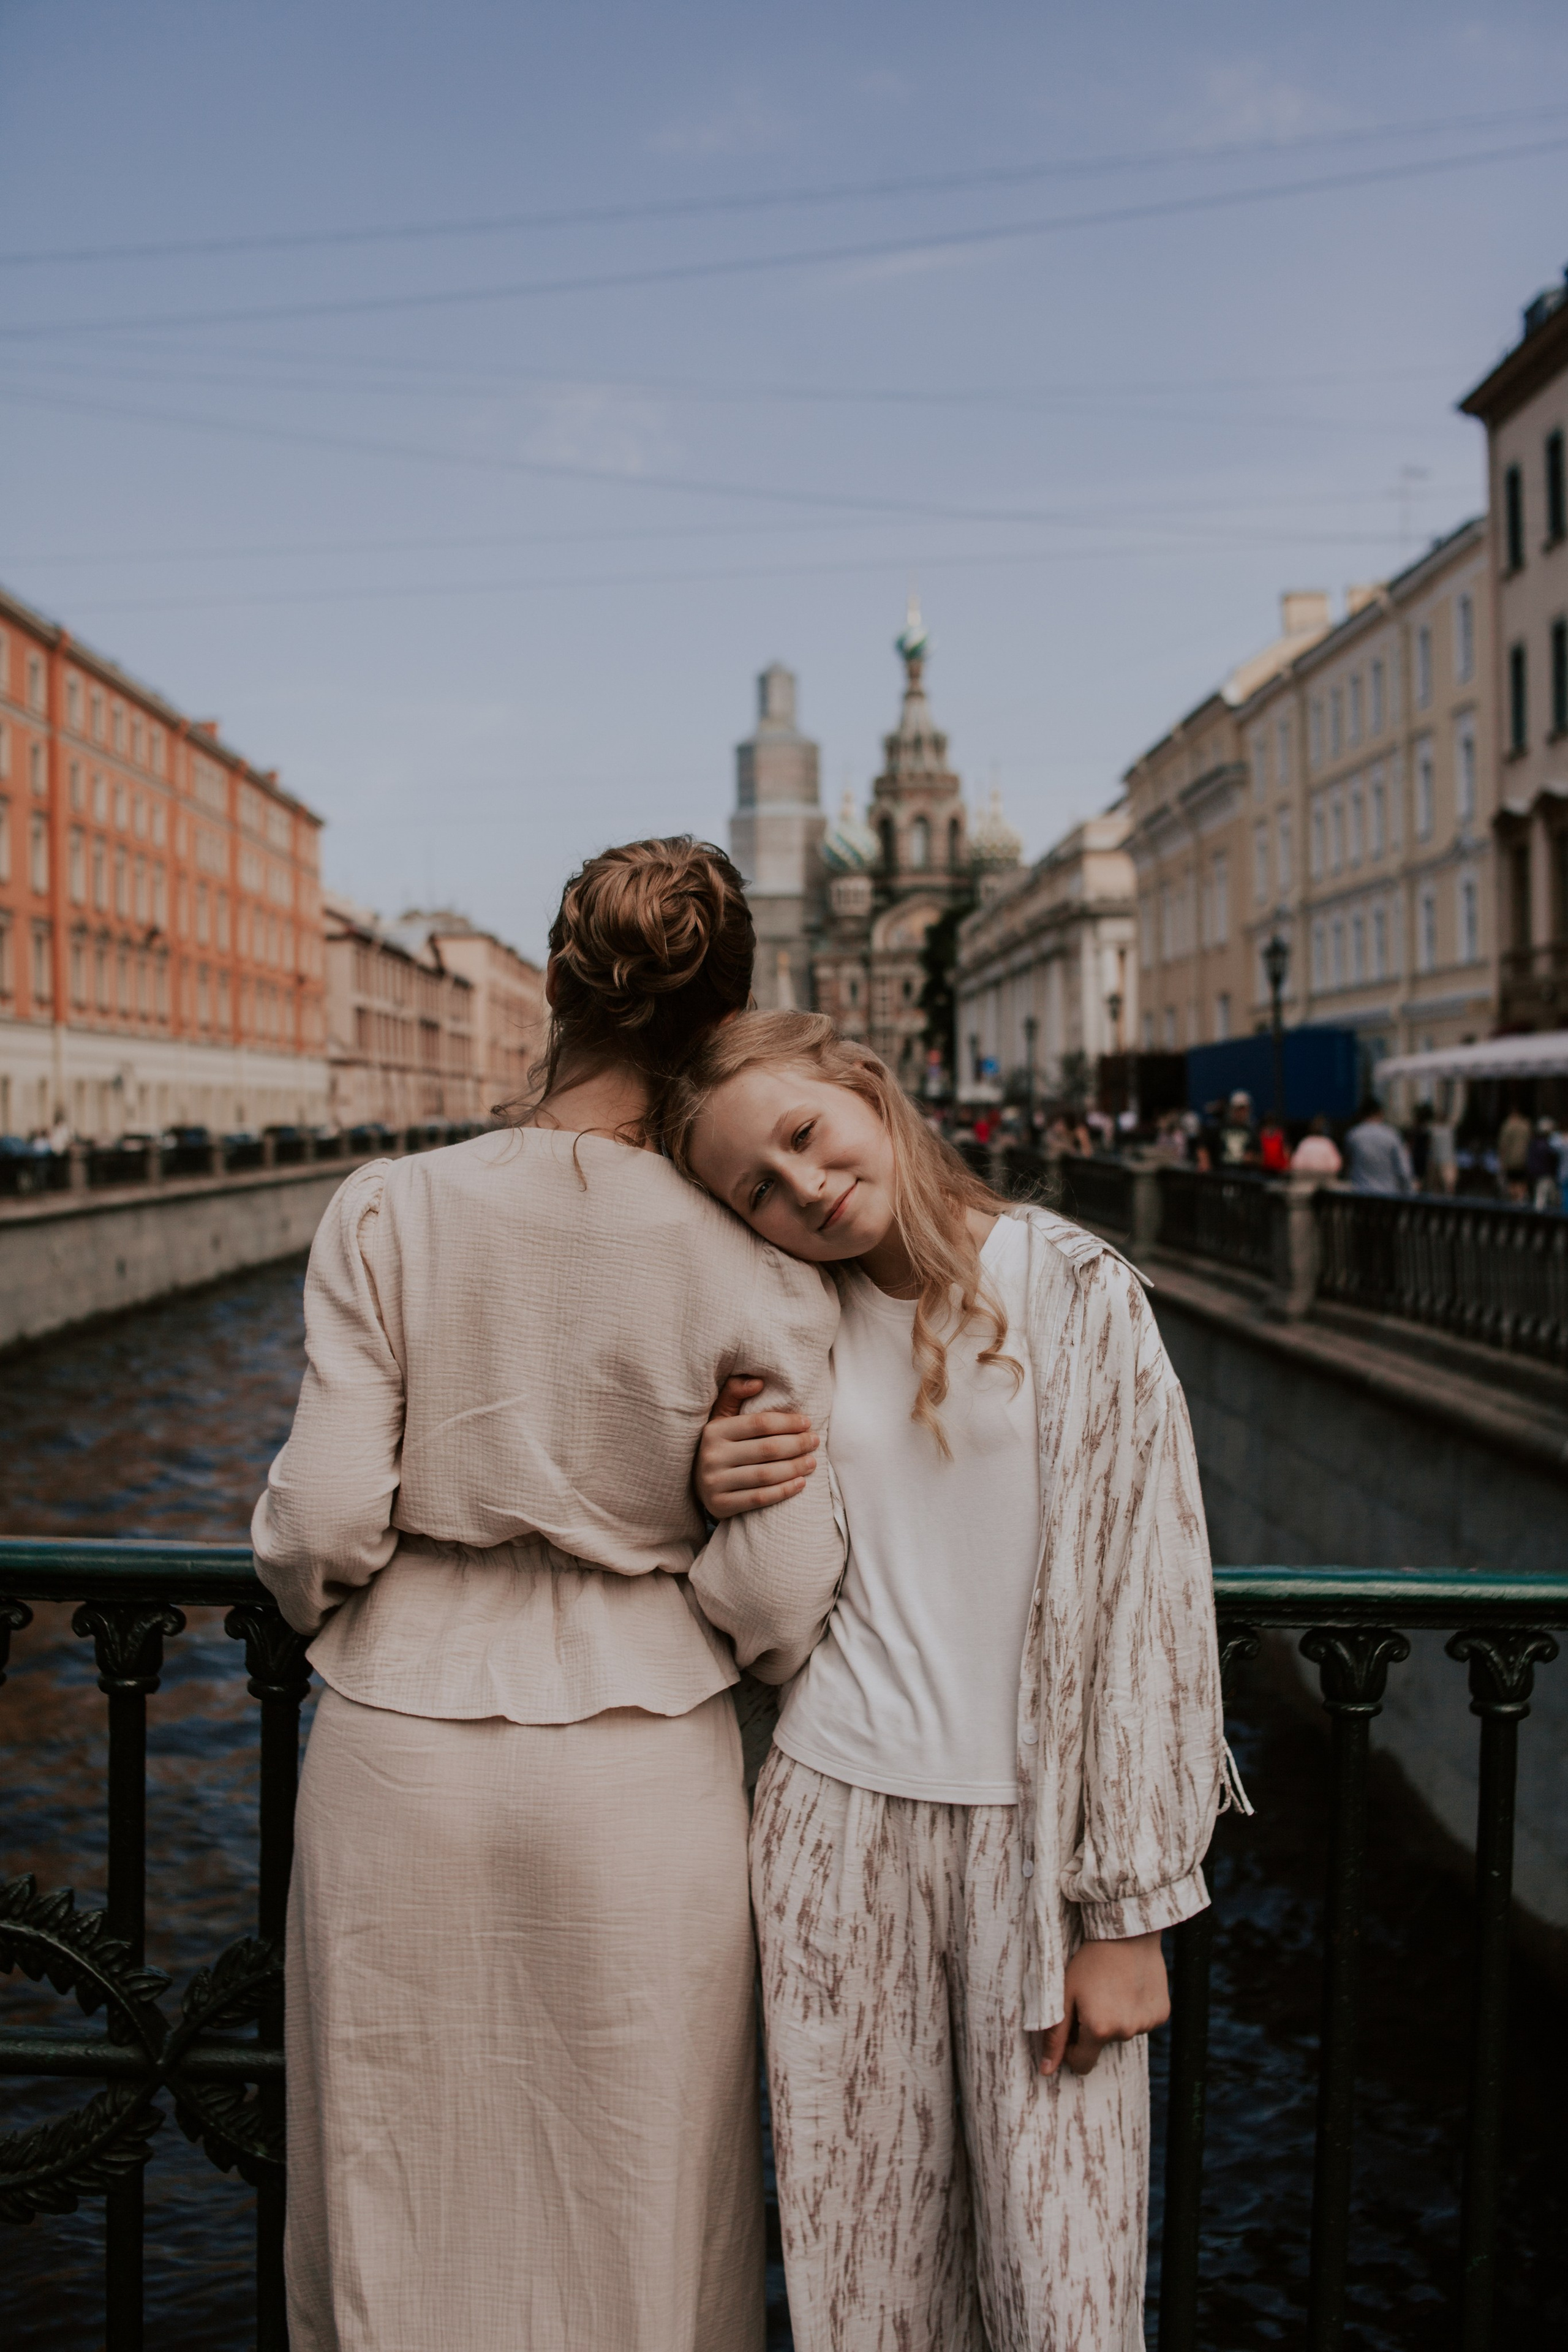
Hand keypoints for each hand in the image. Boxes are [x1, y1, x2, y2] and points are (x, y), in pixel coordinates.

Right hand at [696, 1376, 818, 1519]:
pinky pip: (760, 1498)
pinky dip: (784, 1491)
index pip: (760, 1424)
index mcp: (713, 1431)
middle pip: (767, 1449)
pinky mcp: (720, 1505)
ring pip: (766, 1475)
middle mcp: (712, 1456)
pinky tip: (801, 1483)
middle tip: (814, 1441)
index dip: (787, 1422)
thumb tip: (758, 1381)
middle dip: (796, 1444)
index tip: (807, 1423)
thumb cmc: (719, 1445)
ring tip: (812, 1462)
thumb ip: (734, 1394)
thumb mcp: (720, 1418)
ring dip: (795, 1468)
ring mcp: (714, 1483)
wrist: (697, 1484)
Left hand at [1038, 1930, 1168, 2077]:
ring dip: (1117, 2017)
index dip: (1073, 2048)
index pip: (1082, 2064)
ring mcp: (1146, 2024)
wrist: (1126, 1933)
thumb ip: (1055, 2036)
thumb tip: (1046, 2071)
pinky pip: (1143, 2021)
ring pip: (1124, 2032)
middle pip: (1103, 2045)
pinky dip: (1136, 2010)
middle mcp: (1125, 2032)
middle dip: (1096, 2028)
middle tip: (1094, 1995)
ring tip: (1113, 1987)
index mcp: (1099, 2030)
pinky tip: (1131, 1986)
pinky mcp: (1162, 2014)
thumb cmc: (1089, 1961)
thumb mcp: (1064, 1994)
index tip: (1073, 2026)